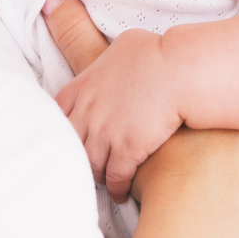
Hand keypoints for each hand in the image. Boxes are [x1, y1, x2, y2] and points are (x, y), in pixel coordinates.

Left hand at [43, 0, 183, 203]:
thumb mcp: (124, 45)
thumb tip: (114, 62)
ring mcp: (106, 132)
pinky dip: (117, 187)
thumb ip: (109, 60)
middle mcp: (89, 110)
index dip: (63, 124)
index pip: (59, 110)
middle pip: (72, 141)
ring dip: (97, 174)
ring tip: (105, 180)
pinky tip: (122, 192)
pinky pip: (115, 176)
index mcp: (86, 84)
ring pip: (92, 163)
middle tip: (86, 163)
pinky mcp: (127, 150)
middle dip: (78, 154)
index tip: (69, 134)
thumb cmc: (158, 52)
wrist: (178, 70)